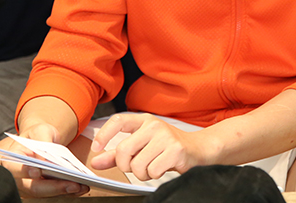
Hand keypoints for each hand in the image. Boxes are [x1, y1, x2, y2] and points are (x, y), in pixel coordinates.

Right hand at [0, 123, 88, 196]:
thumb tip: (46, 160)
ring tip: (82, 187)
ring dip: (64, 191)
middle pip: (33, 187)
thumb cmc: (38, 134)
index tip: (37, 172)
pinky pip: (54, 193)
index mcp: (12, 160)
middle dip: (53, 187)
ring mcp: (29, 186)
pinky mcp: (42, 189)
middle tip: (73, 184)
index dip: (25, 171)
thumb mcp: (40, 131)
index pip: (15, 169)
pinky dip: (68, 191)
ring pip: (45, 193)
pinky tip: (82, 188)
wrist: (40, 139)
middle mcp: (18, 178)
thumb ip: (42, 142)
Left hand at [90, 113, 211, 180]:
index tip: (97, 148)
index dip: (104, 134)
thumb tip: (96, 161)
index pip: (119, 120)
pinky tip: (164, 167)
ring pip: (137, 165)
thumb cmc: (168, 148)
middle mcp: (154, 125)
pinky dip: (155, 175)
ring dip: (143, 173)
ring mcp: (166, 136)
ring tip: (154, 166)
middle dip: (127, 166)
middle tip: (138, 166)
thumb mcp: (142, 147)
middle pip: (124, 150)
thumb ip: (118, 155)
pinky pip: (152, 171)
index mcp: (144, 121)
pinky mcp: (175, 150)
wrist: (199, 149)